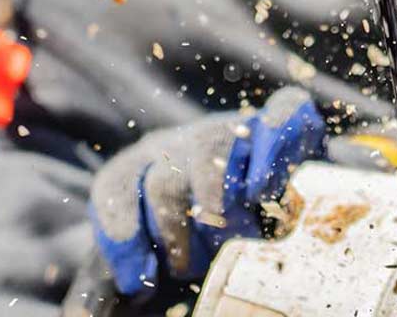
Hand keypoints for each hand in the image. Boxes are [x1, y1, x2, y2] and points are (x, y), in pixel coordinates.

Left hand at [89, 86, 325, 296]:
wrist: (268, 178)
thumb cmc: (197, 227)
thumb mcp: (151, 253)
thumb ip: (115, 281)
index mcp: (144, 166)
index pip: (116, 184)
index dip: (120, 230)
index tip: (136, 280)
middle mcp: (185, 141)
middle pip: (164, 181)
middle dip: (175, 235)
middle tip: (189, 268)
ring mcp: (233, 127)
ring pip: (210, 154)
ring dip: (216, 207)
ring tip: (233, 240)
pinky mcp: (281, 117)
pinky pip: (278, 115)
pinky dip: (272, 146)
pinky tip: (263, 188)